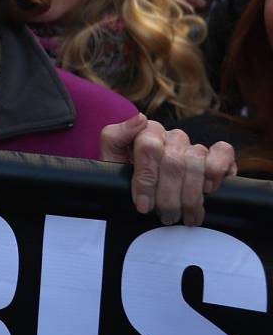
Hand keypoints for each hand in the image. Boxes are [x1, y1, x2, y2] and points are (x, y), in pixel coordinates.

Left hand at [101, 114, 235, 225]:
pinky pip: (223, 152)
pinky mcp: (215, 154)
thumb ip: (115, 136)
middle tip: (165, 216)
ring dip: (192, 195)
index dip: (146, 180)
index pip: (149, 148)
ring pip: (197, 162)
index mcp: (146, 132)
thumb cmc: (125, 177)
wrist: (143, 195)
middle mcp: (171, 136)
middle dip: (169, 196)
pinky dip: (218, 171)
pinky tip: (209, 190)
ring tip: (185, 216)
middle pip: (174, 162)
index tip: (143, 205)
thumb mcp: (110, 160)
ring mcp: (193, 145)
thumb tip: (140, 118)